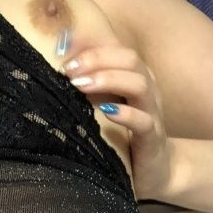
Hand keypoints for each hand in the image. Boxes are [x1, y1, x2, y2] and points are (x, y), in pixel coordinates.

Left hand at [60, 42, 171, 199]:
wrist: (156, 171)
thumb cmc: (125, 137)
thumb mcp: (105, 108)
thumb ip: (88, 89)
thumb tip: (56, 71)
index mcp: (135, 77)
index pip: (115, 46)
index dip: (89, 41)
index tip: (61, 44)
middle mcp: (147, 89)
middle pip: (129, 58)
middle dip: (96, 58)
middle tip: (69, 69)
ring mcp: (152, 112)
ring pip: (139, 84)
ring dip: (108, 80)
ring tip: (81, 85)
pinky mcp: (153, 138)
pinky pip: (143, 121)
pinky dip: (125, 114)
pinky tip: (106, 112)